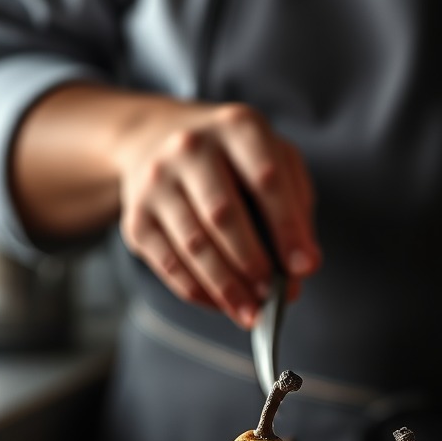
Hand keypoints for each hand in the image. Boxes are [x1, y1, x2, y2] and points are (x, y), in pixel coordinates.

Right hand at [113, 100, 318, 327]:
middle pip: (223, 216)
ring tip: (253, 312)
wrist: (158, 137)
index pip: (266, 181)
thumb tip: (303, 265)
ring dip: (227, 288)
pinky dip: (199, 292)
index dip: (287, 228)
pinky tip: (223, 305)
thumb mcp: (277, 160)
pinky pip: (168, 263)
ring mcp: (157, 181)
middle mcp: (191, 147)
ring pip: (193, 245)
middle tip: (276, 297)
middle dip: (254, 264)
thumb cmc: (235, 159)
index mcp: (237, 127)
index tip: (305, 267)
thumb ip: (297, 207)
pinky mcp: (136, 216)